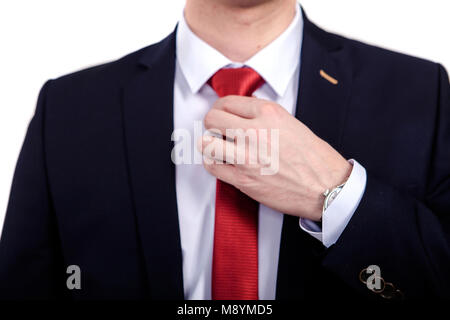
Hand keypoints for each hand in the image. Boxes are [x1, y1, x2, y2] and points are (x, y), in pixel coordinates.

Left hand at [198, 95, 351, 220]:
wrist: (326, 188)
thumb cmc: (314, 159)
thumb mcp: (292, 123)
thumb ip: (265, 116)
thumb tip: (244, 112)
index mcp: (269, 113)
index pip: (228, 102)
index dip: (220, 107)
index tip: (220, 113)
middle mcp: (255, 132)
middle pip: (212, 119)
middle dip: (212, 123)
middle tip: (217, 129)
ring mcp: (246, 157)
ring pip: (206, 143)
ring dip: (210, 144)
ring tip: (218, 147)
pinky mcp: (242, 179)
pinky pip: (212, 166)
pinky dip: (213, 163)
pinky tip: (222, 162)